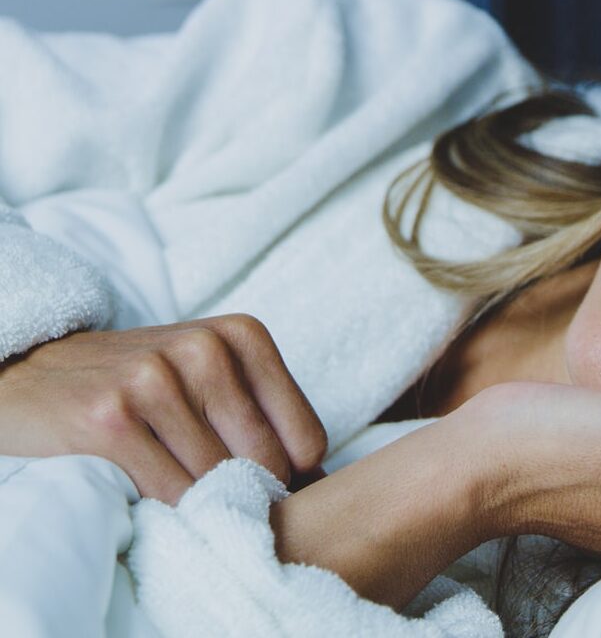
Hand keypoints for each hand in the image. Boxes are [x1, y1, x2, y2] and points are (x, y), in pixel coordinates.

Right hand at [0, 314, 326, 502]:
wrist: (32, 373)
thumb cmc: (139, 385)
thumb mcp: (211, 376)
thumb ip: (265, 418)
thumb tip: (324, 486)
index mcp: (244, 335)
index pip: (308, 440)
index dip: (288, 477)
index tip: (257, 482)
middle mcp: (206, 349)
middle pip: (268, 464)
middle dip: (247, 492)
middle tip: (216, 492)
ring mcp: (156, 379)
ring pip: (219, 481)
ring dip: (203, 501)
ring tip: (177, 483)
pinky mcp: (111, 417)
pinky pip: (170, 492)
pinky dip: (166, 508)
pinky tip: (146, 488)